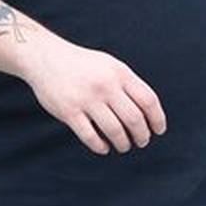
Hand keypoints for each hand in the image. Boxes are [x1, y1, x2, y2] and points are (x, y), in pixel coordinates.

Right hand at [21, 34, 166, 154]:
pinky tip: (104, 147)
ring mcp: (87, 99)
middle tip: (142, 141)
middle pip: (134, 119)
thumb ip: (128, 84)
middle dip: (142, 136)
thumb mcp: (110, 65)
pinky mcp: (69, 111)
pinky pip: (90, 136)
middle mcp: (105, 85)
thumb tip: (149, 111)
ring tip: (123, 146)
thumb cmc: (83, 65)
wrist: (47, 58)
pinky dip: (100, 146)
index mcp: (119, 72)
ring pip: (114, 131)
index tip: (158, 130)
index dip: (157, 118)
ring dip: (123, 143)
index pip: (148, 100)